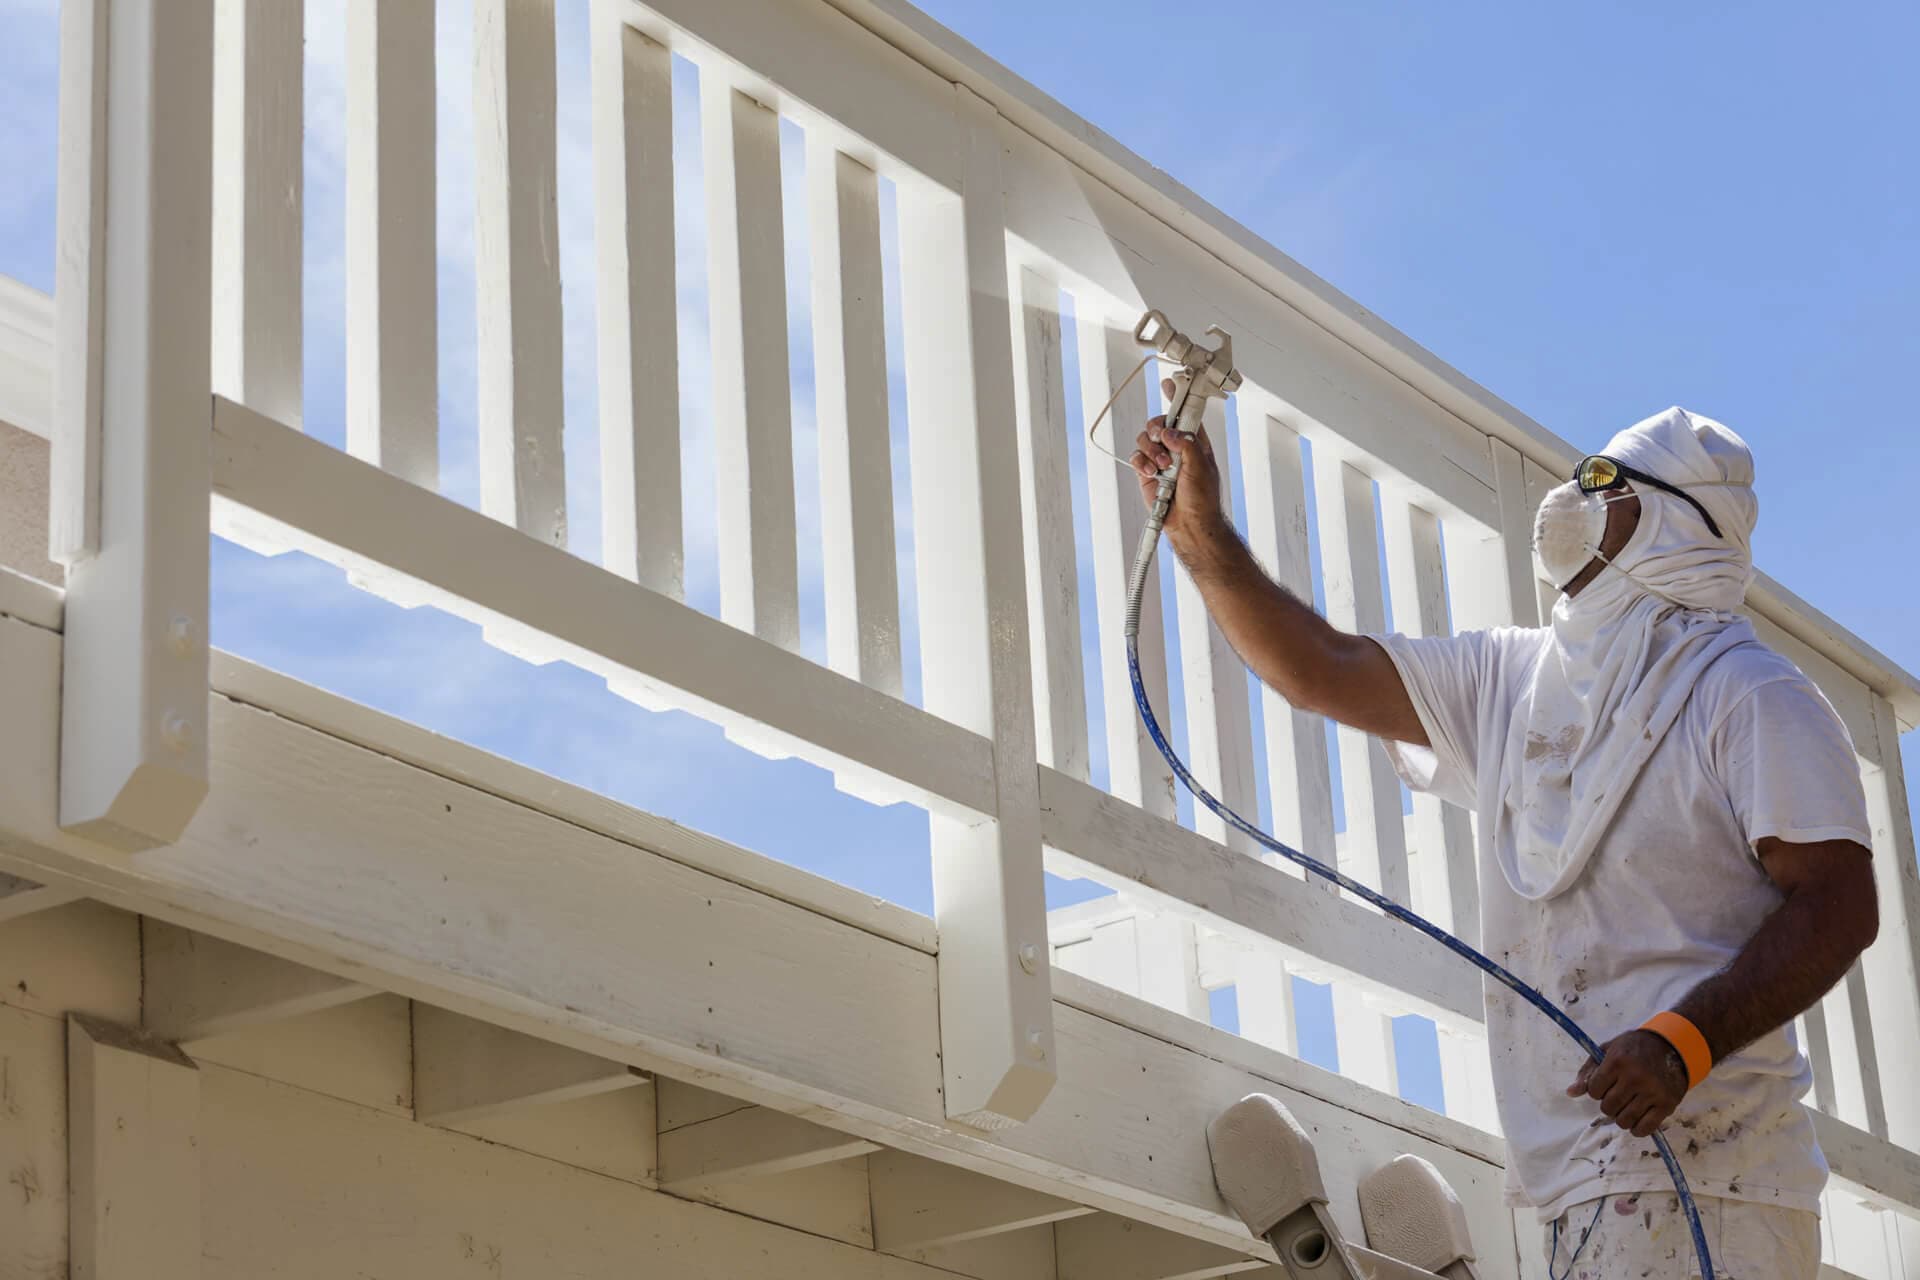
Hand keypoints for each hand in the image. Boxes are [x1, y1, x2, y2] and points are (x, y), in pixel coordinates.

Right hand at [1131, 379, 1225, 550]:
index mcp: (1195, 441)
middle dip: (1157, 428)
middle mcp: (1176, 448)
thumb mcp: (1201, 467)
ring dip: (1151, 451)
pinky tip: (1151, 473)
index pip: (1185, 414)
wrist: (1189, 524)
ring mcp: (1160, 459)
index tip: (1169, 384)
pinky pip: (1137, 457)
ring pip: (1145, 439)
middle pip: (1159, 423)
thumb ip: (1187, 444)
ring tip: (1162, 467)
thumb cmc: (1203, 498)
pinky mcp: (1147, 473)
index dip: (1177, 398)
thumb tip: (1170, 432)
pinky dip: (1141, 462)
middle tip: (1162, 439)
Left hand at [1567, 1030, 1689, 1137]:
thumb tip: (1571, 1093)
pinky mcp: (1667, 1104)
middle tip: (1617, 1095)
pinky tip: (1636, 1120)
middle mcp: (1635, 1077)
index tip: (1605, 1085)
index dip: (1596, 1090)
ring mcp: (1652, 1092)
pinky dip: (1637, 1129)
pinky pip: (1645, 1128)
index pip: (1594, 1091)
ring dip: (1621, 1117)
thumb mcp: (1607, 1051)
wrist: (1671, 1046)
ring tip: (1626, 1106)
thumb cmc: (1633, 1048)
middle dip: (1608, 1104)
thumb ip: (1588, 1071)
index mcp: (1618, 1061)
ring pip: (1624, 1121)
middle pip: (1608, 1108)